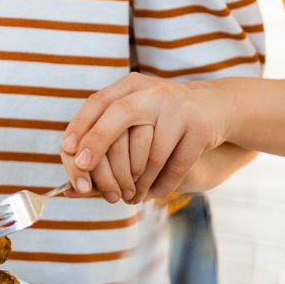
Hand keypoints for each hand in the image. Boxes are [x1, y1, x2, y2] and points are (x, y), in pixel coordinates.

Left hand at [59, 74, 234, 202]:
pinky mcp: (200, 127)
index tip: (66, 151)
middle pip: (120, 115)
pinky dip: (161, 186)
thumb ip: (107, 136)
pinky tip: (154, 194)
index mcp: (133, 86)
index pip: (99, 102)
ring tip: (130, 197)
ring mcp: (180, 108)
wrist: (218, 107)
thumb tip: (72, 180)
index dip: (81, 127)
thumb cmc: (164, 120)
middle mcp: (155, 92)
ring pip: (150, 154)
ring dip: (138, 183)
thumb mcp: (138, 115)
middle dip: (98, 145)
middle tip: (85, 176)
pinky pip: (175, 166)